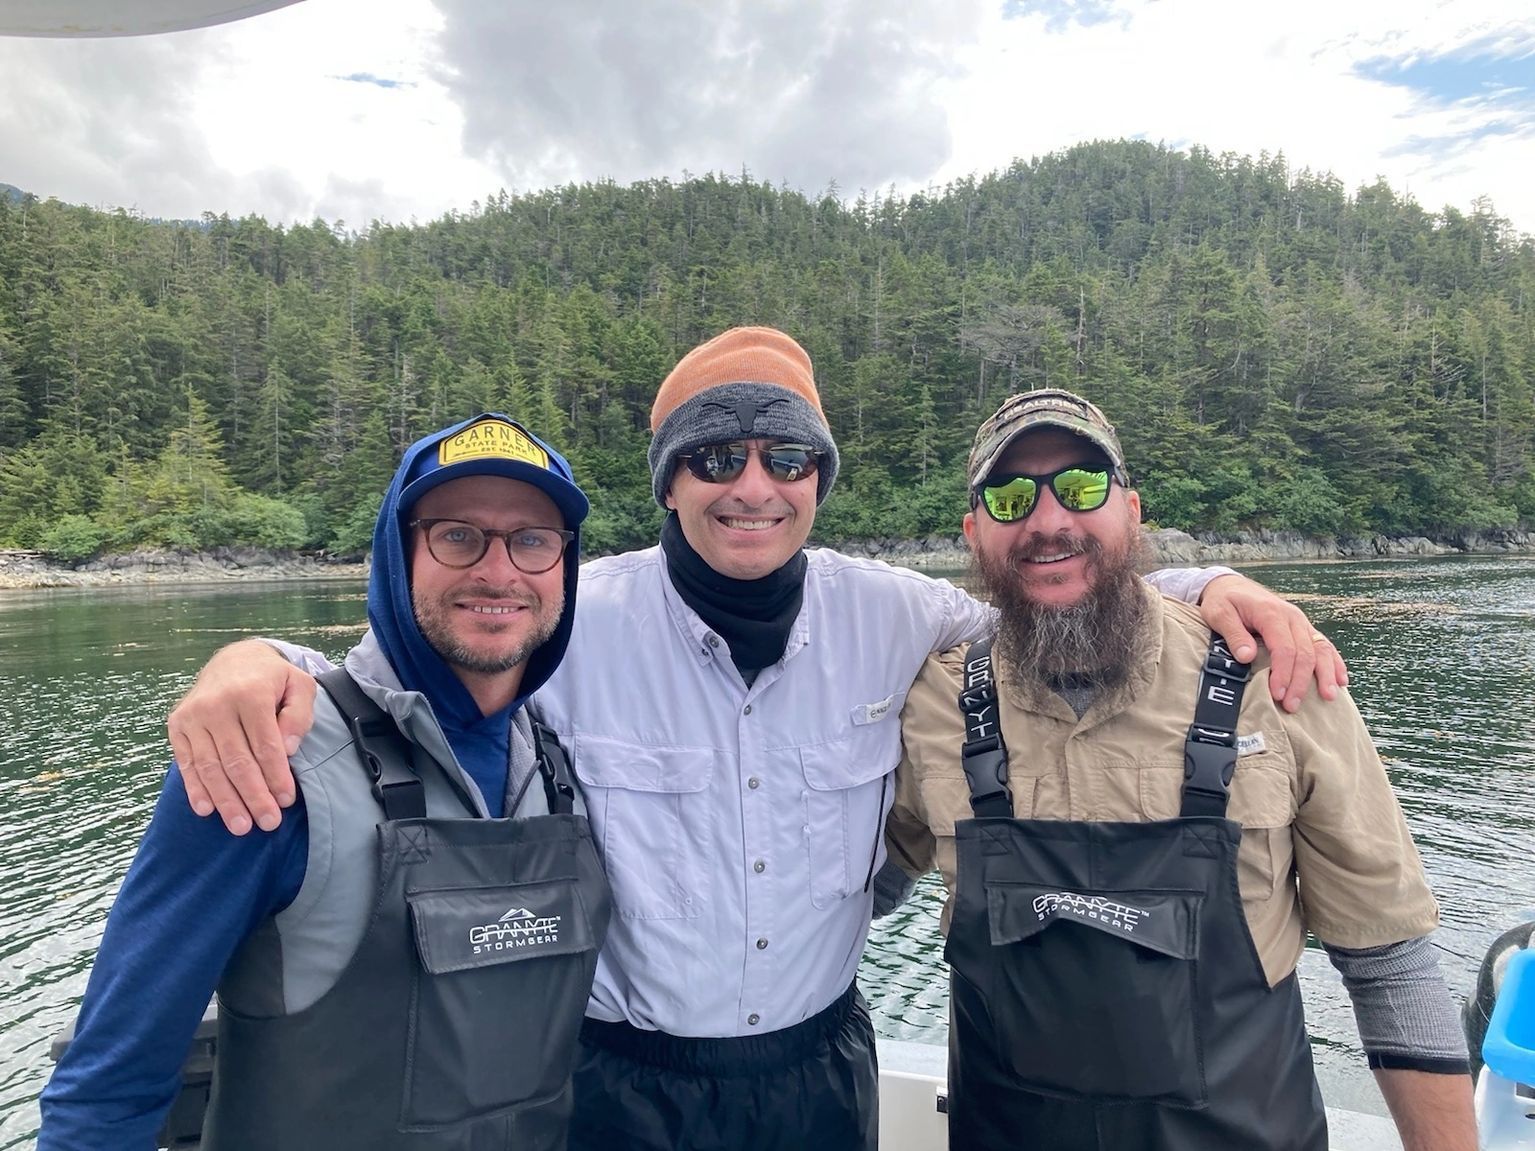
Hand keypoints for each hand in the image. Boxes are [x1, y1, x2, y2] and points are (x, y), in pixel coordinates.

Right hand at [167, 639, 316, 834]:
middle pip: (237, 760)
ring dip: (226, 800)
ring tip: (241, 826)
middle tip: (267, 823)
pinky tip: (207, 810)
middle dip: (253, 795)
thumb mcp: (299, 684)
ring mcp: (193, 716)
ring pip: (210, 766)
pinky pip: (187, 763)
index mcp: (250, 693)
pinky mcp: (177, 725)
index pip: (265, 744)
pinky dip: (196, 788)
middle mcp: (217, 704)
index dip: (276, 775)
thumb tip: (288, 748)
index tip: (286, 801)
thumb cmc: (272, 679)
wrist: (233, 660)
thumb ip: (300, 714)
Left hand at [1196, 574, 1347, 712]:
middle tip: (1292, 706)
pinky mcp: (1304, 628)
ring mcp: (1301, 622)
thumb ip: (1234, 635)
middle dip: (1300, 682)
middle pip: (1305, 653)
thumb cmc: (1224, 601)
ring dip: (1325, 674)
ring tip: (1328, 697)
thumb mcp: (1219, 614)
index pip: (1284, 648)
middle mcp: (1292, 617)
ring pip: (1321, 649)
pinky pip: (1324, 645)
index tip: (1277, 694)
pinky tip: (1340, 680)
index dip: (1283, 673)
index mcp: (1271, 613)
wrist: (1231, 585)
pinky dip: (1334, 662)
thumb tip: (1247, 657)